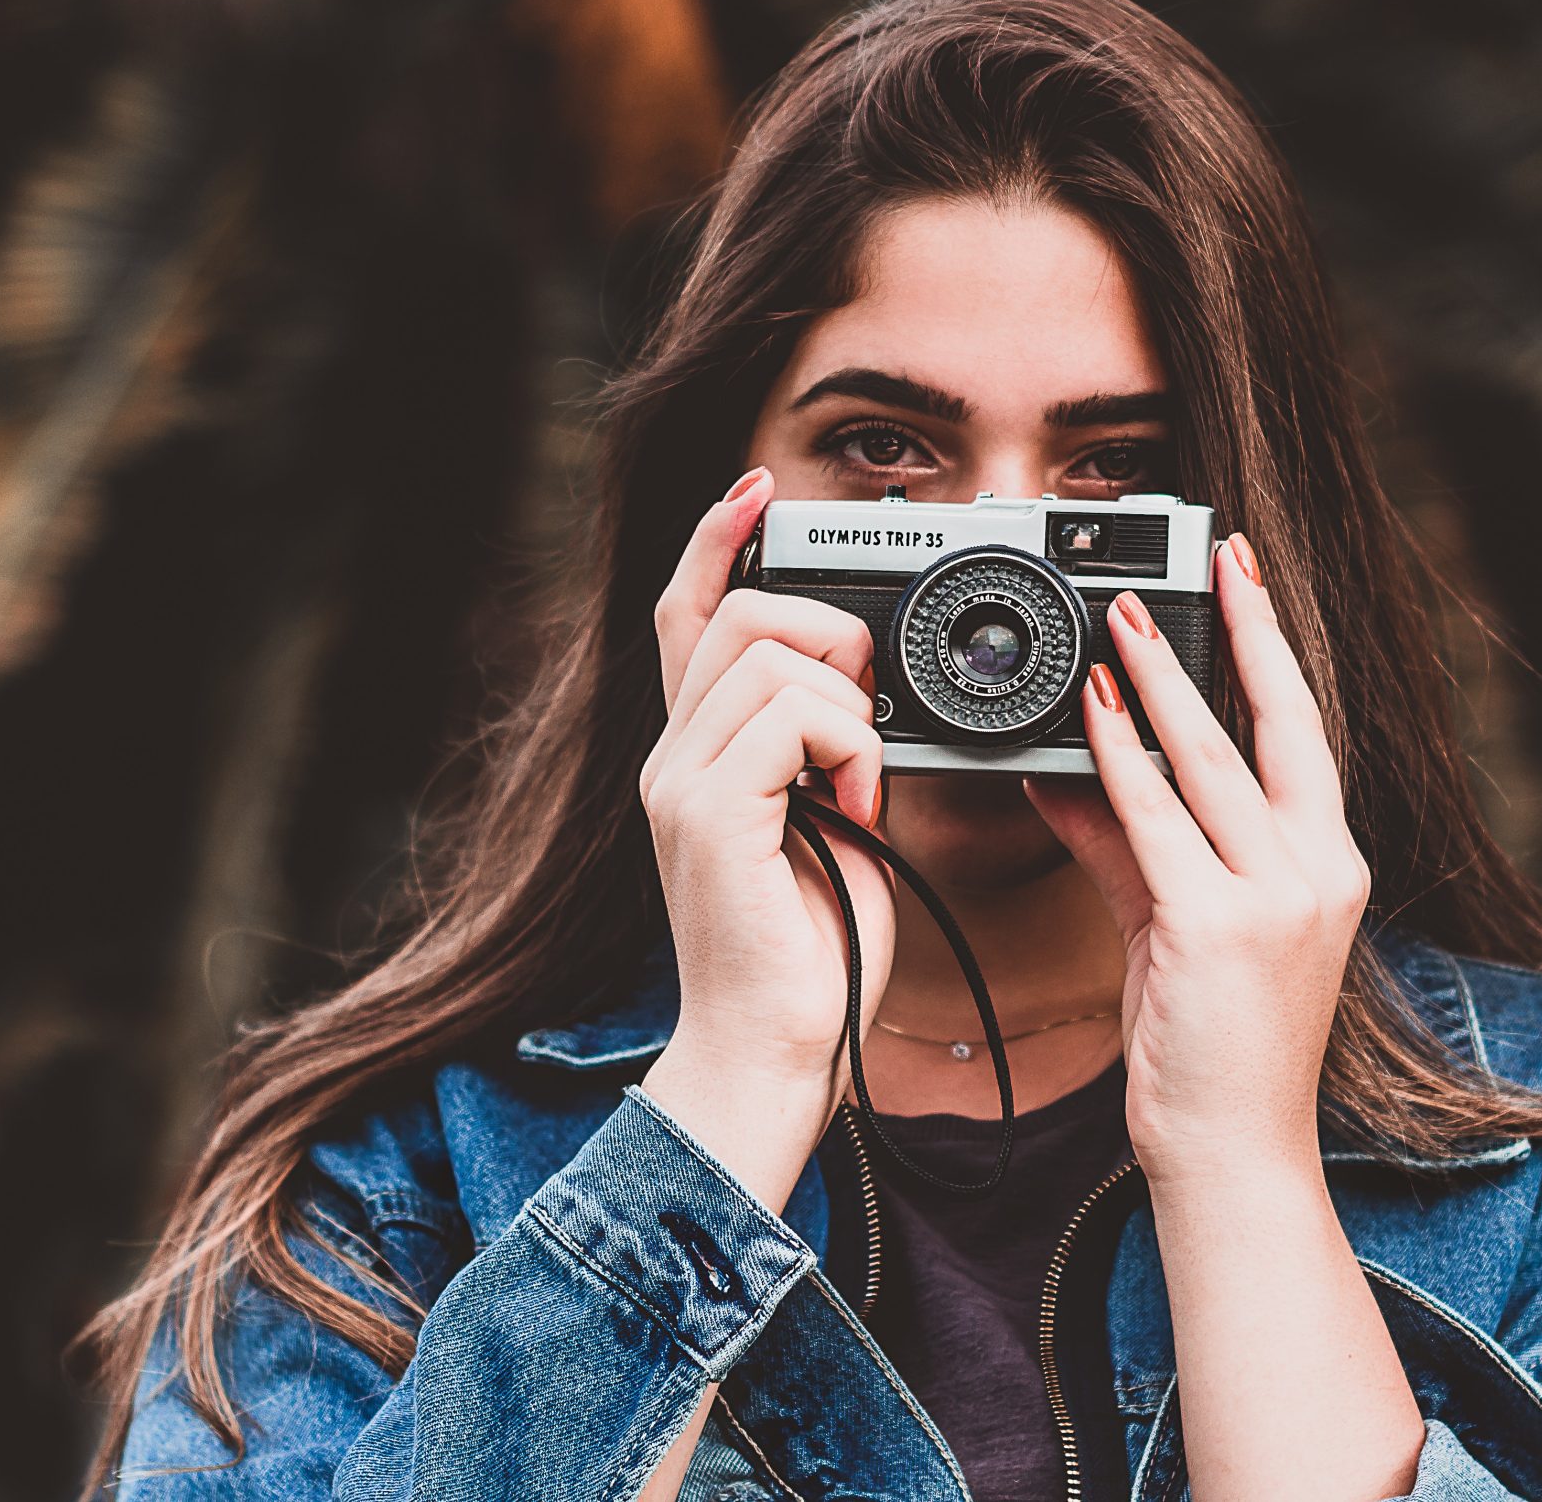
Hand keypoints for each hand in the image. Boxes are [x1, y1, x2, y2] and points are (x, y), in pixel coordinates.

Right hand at [636, 466, 893, 1163]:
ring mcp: (679, 782)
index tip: (759, 489)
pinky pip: (792, 715)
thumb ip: (825, 753)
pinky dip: (849, 748)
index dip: (716, 540)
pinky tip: (856, 807)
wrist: (772, 1053)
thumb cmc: (808, 956)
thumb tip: (869, 696)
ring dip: (850, 707)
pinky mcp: (706, 812)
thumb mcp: (830, 825)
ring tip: (862, 784)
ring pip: (772, 653)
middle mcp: (671, 758)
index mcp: (697, 756)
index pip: (686, 615)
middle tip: (870, 718)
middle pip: (744, 614)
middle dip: (831, 634)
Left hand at [1027, 532, 1370, 1184]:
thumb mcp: (1173, 927)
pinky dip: (1123, 763)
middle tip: (1207, 554)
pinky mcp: (1220, 930)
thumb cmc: (1213, 1049)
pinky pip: (1160, 825)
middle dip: (1244, 628)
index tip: (1247, 576)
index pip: (1305, 733)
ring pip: (1216, 761)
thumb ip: (1125, 843)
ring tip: (1122, 617)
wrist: (1233, 1157)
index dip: (1276, 648)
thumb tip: (1064, 770)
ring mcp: (1277, 900)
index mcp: (1327, 866)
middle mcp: (1319, 872)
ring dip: (1164, 680)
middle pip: (1281, 723)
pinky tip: (1094, 713)